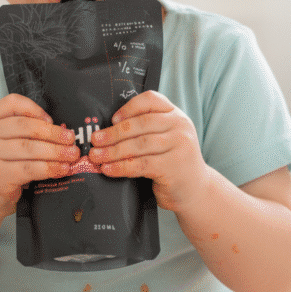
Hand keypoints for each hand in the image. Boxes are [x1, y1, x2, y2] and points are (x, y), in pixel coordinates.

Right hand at [0, 94, 79, 212]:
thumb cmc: (1, 167)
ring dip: (55, 151)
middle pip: (24, 126)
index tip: (51, 120)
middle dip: (52, 132)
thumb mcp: (5, 144)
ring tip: (72, 155)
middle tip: (71, 139)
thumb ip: (25, 134)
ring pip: (28, 148)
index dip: (33, 108)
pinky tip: (62, 169)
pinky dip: (49, 168)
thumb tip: (62, 131)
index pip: (10, 103)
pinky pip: (28, 168)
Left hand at [88, 91, 208, 211]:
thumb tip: (107, 128)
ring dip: (113, 151)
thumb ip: (146, 129)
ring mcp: (179, 146)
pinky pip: (141, 164)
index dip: (129, 108)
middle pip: (140, 124)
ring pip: (138, 145)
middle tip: (95, 140)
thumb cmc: (171, 162)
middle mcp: (180, 126)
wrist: (196, 191)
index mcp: (176, 114)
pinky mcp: (173, 167)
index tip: (112, 119)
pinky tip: (108, 169)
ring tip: (96, 156)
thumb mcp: (165, 139)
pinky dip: (121, 167)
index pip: (151, 100)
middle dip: (113, 133)